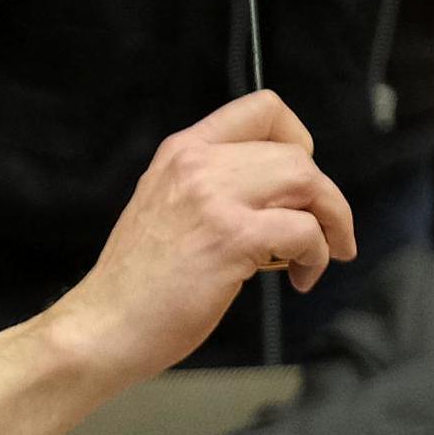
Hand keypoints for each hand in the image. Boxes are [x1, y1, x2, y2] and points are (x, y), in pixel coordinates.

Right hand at [52, 90, 356, 383]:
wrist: (103, 325)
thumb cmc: (137, 284)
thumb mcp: (166, 207)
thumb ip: (212, 189)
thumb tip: (277, 198)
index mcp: (182, 151)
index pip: (262, 109)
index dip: (298, 141)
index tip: (301, 184)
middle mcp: (198, 164)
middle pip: (296, 152)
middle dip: (325, 196)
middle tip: (326, 234)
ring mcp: (213, 198)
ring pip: (307, 181)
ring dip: (330, 223)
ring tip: (315, 258)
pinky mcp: (231, 238)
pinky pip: (304, 231)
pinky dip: (316, 256)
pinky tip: (300, 278)